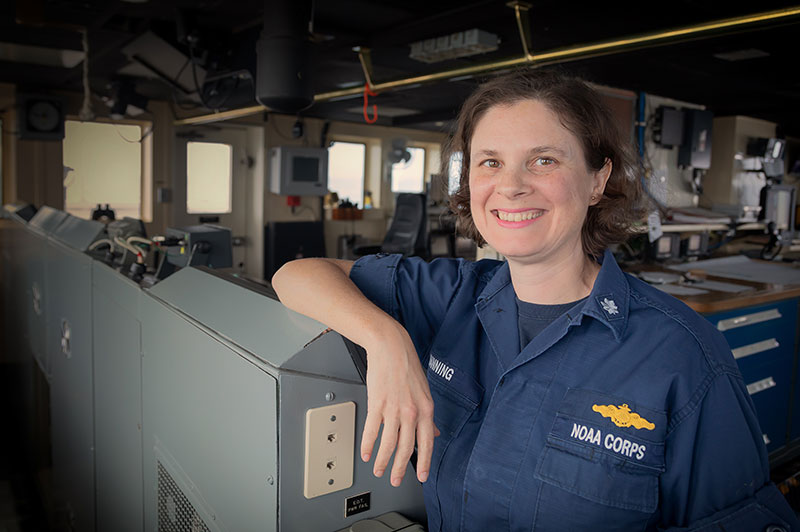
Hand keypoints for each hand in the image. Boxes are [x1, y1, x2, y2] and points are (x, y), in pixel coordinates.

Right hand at [361, 323, 438, 486]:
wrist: (391, 346)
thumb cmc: (407, 364)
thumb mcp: (425, 390)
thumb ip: (428, 414)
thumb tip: (435, 431)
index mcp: (426, 408)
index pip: (428, 442)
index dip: (424, 462)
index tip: (421, 476)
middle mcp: (412, 411)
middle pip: (407, 447)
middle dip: (400, 468)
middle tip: (395, 479)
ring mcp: (394, 409)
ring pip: (389, 443)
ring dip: (382, 460)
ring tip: (378, 470)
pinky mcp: (377, 404)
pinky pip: (372, 430)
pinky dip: (368, 445)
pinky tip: (366, 453)